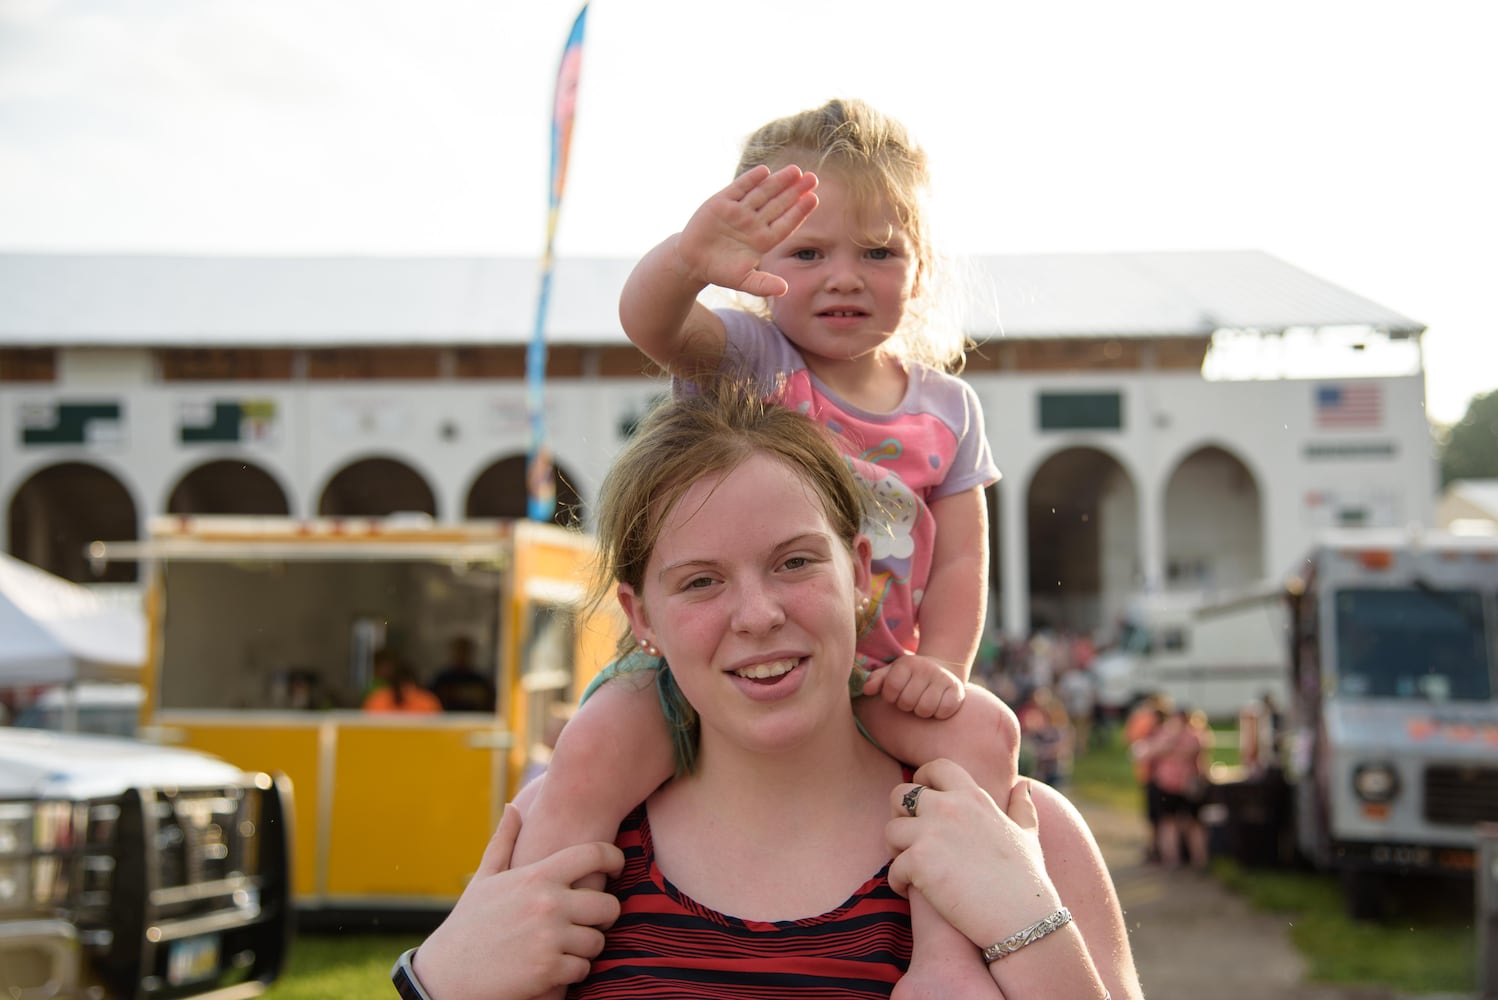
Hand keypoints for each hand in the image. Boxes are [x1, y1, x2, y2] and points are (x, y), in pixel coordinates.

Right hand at [412, 804, 623, 999]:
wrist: (445, 975)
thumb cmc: (468, 924)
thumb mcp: (484, 879)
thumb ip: (504, 841)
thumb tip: (514, 807)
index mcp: (537, 876)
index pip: (594, 855)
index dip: (614, 858)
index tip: (617, 868)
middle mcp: (548, 903)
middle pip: (608, 905)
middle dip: (603, 915)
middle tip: (590, 921)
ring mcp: (550, 937)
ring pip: (598, 941)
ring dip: (586, 947)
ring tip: (566, 946)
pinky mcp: (548, 970)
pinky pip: (583, 969)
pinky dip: (572, 972)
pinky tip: (554, 968)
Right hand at [672, 164, 817, 296]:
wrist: (692, 262)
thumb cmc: (721, 272)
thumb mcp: (743, 281)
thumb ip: (763, 285)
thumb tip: (784, 290)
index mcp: (763, 239)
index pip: (786, 223)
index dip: (799, 211)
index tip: (813, 199)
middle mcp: (754, 222)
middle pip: (779, 203)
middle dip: (795, 191)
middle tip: (812, 178)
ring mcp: (739, 210)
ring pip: (763, 192)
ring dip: (778, 181)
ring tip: (795, 170)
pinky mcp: (722, 202)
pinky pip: (739, 188)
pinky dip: (750, 180)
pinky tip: (764, 171)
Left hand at [860, 653, 965, 718]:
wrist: (942, 668)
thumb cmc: (910, 675)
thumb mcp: (891, 672)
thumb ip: (876, 680)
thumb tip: (866, 690)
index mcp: (907, 663)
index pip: (891, 689)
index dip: (890, 697)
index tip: (896, 694)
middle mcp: (926, 668)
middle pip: (907, 702)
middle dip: (906, 705)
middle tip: (911, 699)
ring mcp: (943, 679)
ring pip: (925, 710)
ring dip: (921, 711)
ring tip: (922, 703)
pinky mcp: (957, 690)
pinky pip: (943, 712)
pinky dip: (938, 713)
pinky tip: (937, 705)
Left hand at [885, 761, 1061, 948]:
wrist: (1022, 918)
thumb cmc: (1026, 881)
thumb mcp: (1027, 837)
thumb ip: (1022, 809)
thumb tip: (1023, 785)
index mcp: (973, 797)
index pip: (936, 768)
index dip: (922, 780)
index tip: (920, 801)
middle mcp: (949, 807)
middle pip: (900, 794)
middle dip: (899, 815)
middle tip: (909, 838)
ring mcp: (932, 833)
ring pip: (890, 830)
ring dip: (895, 850)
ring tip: (909, 868)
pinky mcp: (919, 862)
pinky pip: (893, 868)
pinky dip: (897, 882)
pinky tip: (910, 891)